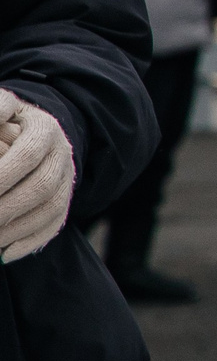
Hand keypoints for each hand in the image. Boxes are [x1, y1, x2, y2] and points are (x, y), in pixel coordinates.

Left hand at [0, 89, 75, 263]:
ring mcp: (66, 179)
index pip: (28, 153)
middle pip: (41, 185)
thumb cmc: (8, 120)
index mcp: (44, 129)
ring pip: (50, 208)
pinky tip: (5, 253)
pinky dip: (30, 242)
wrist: (37, 131)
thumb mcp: (4, 107)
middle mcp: (61, 154)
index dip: (4, 173)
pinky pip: (55, 225)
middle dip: (6, 206)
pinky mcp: (65, 199)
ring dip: (16, 228)